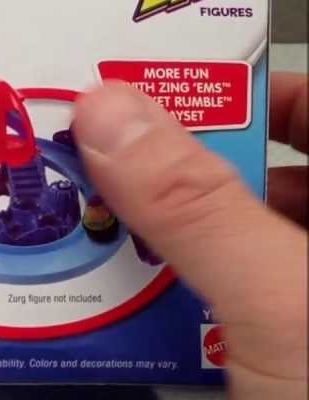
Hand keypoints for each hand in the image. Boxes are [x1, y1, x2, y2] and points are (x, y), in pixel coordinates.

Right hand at [74, 71, 307, 399]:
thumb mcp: (282, 307)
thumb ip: (197, 207)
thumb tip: (116, 120)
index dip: (253, 92)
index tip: (171, 92)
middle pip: (281, 176)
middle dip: (193, 169)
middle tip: (122, 160)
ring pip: (256, 242)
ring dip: (183, 236)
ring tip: (119, 231)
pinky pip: (247, 301)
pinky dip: (195, 292)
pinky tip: (154, 304)